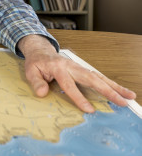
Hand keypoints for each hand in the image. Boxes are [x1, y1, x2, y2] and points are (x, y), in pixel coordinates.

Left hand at [18, 35, 136, 112]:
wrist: (40, 50)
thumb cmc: (36, 62)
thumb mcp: (30, 71)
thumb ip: (36, 82)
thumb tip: (42, 93)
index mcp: (58, 67)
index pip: (69, 84)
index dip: (79, 97)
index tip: (89, 109)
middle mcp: (72, 66)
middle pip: (91, 78)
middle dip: (107, 90)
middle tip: (121, 101)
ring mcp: (79, 67)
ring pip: (99, 77)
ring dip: (115, 87)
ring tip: (129, 96)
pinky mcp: (82, 69)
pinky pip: (98, 77)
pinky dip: (110, 84)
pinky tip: (121, 91)